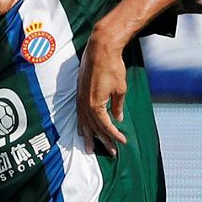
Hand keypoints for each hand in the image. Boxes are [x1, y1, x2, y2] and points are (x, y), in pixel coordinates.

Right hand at [77, 37, 129, 155]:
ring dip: (88, 136)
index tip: (123, 142)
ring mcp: (80, 98)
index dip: (114, 135)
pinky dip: (81, 123)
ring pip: (83, 122)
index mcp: (95, 105)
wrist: (100, 48)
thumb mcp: (120, 89)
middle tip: (112, 152)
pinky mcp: (79, 92)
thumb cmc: (112, 67)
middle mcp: (84, 103)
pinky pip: (78, 113)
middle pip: (94, 127)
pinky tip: (82, 129)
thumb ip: (117, 106)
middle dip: (103, 141)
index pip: (105, 126)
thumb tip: (118, 118)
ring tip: (90, 149)